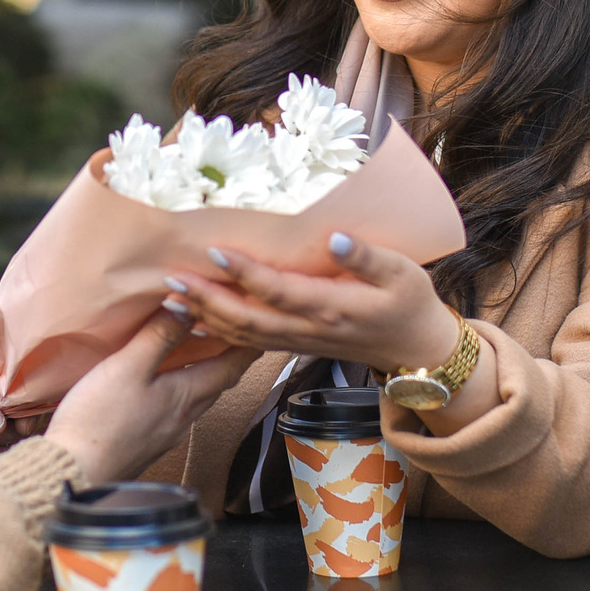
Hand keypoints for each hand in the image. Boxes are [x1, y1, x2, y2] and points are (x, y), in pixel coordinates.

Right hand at [44, 304, 259, 483]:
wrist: (75, 473)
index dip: (248, 343)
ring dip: (207, 370)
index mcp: (186, 396)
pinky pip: (178, 406)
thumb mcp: (128, 367)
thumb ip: (159, 336)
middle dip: (231, 354)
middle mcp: (184, 416)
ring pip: (199, 395)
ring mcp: (167, 431)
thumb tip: (189, 305)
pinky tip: (167, 380)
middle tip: (235, 328)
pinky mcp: (148, 439)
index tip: (259, 321)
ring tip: (204, 347)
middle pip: (219, 381)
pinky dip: (183, 385)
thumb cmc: (99, 421)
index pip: (231, 366)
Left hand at [163, 232, 456, 371]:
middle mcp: (309, 330)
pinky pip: (250, 343)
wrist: (419, 351)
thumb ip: (367, 257)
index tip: (215, 251)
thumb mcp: (402, 274)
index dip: (246, 273)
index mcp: (333, 309)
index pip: (280, 291)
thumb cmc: (411, 304)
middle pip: (249, 319)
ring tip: (171, 297)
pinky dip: (219, 332)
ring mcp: (299, 342)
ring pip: (244, 335)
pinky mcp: (295, 346)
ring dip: (205, 316)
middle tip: (171, 279)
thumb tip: (334, 239)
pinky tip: (195, 320)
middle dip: (207, 300)